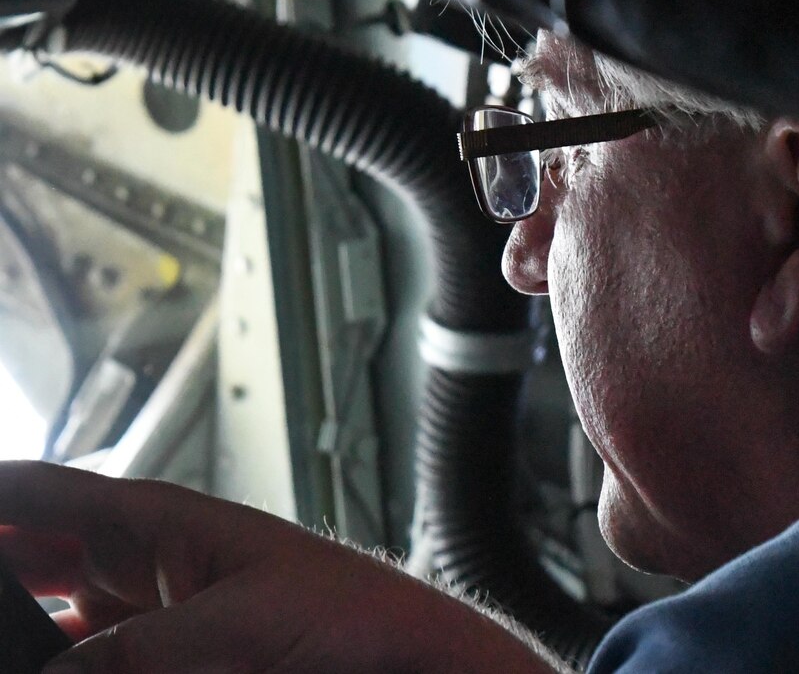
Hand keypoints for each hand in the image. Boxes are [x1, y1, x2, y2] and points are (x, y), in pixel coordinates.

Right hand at [0, 461, 553, 672]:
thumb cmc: (346, 608)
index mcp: (158, 522)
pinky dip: (65, 657)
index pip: (39, 497)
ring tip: (2, 638)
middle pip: (34, 560)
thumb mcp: (239, 622)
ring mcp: (153, 611)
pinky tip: (46, 666)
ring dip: (25, 628)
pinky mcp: (172, 655)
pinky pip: (97, 655)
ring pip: (58, 616)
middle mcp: (145, 560)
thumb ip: (139, 650)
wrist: (404, 653)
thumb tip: (58, 672)